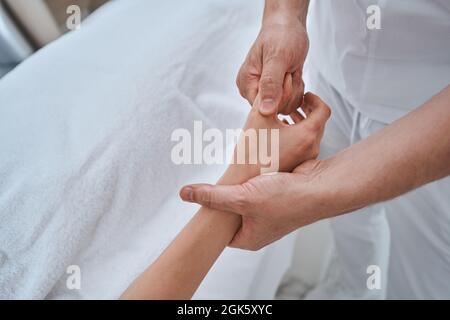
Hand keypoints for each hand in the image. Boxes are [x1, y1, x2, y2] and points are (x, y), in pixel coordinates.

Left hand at [180, 159, 327, 250]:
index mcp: (249, 238)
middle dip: (224, 196)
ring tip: (233, 174)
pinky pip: (258, 186)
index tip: (200, 200)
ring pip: (245, 196)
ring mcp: (269, 212)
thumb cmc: (288, 200)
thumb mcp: (243, 198)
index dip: (210, 215)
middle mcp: (259, 227)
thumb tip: (185, 194)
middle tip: (213, 183)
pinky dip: (254, 177)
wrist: (321, 186)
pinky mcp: (277, 195)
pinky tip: (250, 167)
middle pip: (231, 212)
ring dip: (240, 184)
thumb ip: (213, 196)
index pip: (220, 230)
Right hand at [220, 92, 329, 184]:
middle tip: (294, 102)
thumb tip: (283, 79)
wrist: (243, 180)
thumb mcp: (259, 115)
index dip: (314, 99)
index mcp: (306, 135)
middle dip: (307, 109)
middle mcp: (311, 149)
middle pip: (318, 122)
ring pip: (311, 134)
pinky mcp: (297, 167)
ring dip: (301, 122)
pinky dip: (297, 134)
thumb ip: (271, 93)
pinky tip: (279, 131)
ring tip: (286, 115)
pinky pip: (304, 145)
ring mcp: (305, 160)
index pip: (323, 109)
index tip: (303, 95)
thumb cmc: (250, 149)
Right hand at [237, 15, 308, 115]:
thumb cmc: (281, 36)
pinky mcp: (276, 92)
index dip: (279, 96)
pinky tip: (294, 74)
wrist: (289, 26)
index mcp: (246, 83)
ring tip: (291, 70)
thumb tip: (264, 110)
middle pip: (275, 109)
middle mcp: (253, 90)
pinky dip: (298, 89)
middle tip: (289, 70)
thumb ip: (270, 85)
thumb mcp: (277, 58)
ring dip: (295, 89)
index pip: (262, 108)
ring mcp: (265, 92)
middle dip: (288, 91)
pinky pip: (291, 102)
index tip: (284, 74)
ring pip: (285, 107)